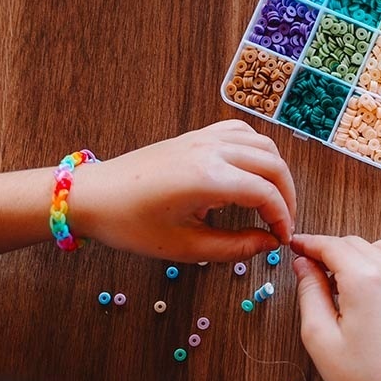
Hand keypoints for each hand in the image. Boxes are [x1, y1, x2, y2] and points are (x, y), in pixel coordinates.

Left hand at [72, 120, 295, 261]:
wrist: (93, 196)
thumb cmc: (131, 224)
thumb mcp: (184, 247)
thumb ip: (233, 247)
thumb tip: (267, 243)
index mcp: (208, 178)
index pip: (266, 193)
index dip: (282, 218)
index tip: (281, 240)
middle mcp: (211, 151)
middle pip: (272, 164)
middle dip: (286, 196)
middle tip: (282, 223)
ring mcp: (204, 138)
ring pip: (262, 144)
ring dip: (275, 171)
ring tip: (272, 200)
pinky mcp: (195, 136)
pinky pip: (241, 132)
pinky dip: (257, 150)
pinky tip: (253, 172)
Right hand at [291, 234, 380, 380]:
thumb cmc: (364, 380)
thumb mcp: (320, 338)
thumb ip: (309, 293)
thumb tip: (304, 265)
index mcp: (367, 280)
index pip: (332, 246)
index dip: (309, 243)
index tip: (295, 246)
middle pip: (355, 243)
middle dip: (330, 250)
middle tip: (311, 269)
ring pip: (380, 248)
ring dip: (357, 255)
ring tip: (340, 283)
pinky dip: (379, 265)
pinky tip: (366, 291)